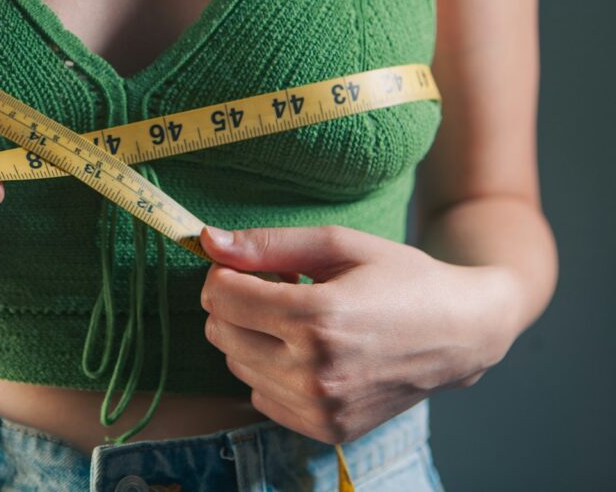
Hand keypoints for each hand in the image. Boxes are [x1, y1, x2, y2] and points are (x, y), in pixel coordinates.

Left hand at [198, 223, 515, 443]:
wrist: (461, 333)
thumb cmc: (401, 278)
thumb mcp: (339, 244)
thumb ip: (268, 244)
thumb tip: (207, 240)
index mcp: (318, 319)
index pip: (220, 297)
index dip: (225, 273)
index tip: (249, 266)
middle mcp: (315, 371)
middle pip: (220, 332)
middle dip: (235, 304)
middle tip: (277, 289)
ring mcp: (321, 407)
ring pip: (236, 365)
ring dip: (253, 337)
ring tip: (299, 319)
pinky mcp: (326, 429)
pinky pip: (260, 396)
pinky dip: (271, 371)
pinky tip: (307, 352)